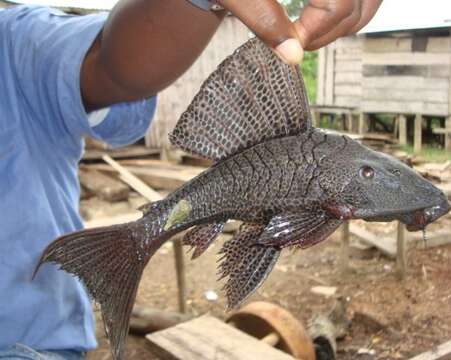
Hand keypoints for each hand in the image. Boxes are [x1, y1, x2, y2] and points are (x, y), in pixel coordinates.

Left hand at [217, 0, 381, 63]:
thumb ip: (262, 18)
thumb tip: (292, 56)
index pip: (338, 4)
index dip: (315, 30)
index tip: (289, 40)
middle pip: (358, 2)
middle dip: (329, 29)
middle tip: (297, 40)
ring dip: (342, 21)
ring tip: (307, 31)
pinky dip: (348, 7)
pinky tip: (319, 16)